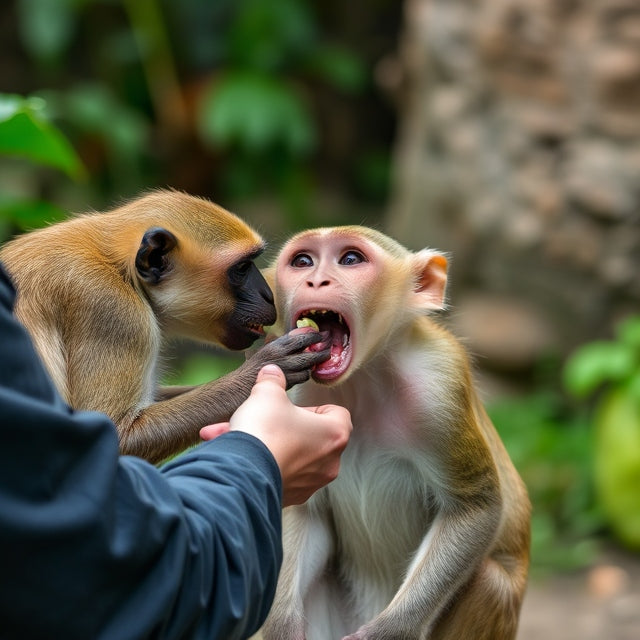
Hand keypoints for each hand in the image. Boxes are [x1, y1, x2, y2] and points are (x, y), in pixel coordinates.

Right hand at [201, 365, 351, 505]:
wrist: (244, 473)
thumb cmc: (265, 433)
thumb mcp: (267, 394)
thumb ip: (272, 381)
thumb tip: (271, 372)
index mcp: (335, 433)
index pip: (337, 414)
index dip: (314, 407)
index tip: (295, 407)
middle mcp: (329, 462)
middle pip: (313, 436)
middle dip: (288, 427)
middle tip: (268, 420)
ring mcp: (311, 483)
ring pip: (293, 456)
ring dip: (272, 445)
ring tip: (244, 436)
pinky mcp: (291, 497)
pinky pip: (280, 474)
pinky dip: (265, 464)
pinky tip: (242, 454)